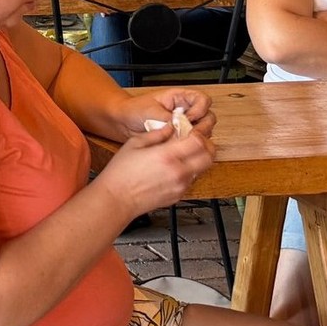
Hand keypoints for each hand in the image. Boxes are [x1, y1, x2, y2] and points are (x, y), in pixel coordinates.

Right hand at [98, 118, 214, 218]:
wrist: (117, 198)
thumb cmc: (121, 173)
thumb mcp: (134, 144)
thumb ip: (156, 133)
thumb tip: (170, 127)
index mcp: (167, 156)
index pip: (199, 142)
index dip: (199, 134)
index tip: (192, 131)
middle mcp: (178, 172)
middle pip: (209, 157)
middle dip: (207, 146)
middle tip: (197, 141)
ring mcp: (180, 186)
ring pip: (203, 169)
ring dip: (198, 159)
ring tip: (183, 155)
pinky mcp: (178, 196)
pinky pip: (191, 180)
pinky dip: (189, 172)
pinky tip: (173, 169)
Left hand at [124, 88, 215, 139]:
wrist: (122, 122)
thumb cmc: (134, 110)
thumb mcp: (151, 111)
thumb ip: (168, 119)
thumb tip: (182, 127)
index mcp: (180, 98)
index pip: (202, 100)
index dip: (200, 109)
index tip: (190, 117)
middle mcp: (185, 111)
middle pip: (208, 117)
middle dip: (201, 126)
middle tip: (190, 134)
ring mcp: (184, 125)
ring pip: (203, 131)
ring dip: (196, 137)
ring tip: (181, 140)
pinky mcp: (180, 138)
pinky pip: (192, 142)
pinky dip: (189, 146)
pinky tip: (178, 147)